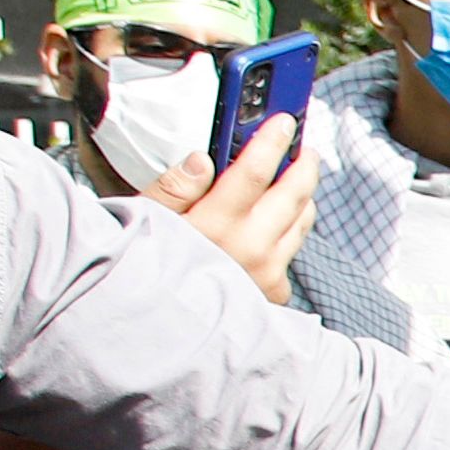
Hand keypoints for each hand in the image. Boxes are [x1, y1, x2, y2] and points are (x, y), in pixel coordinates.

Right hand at [148, 113, 316, 298]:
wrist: (155, 327)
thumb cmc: (145, 267)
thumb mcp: (145, 221)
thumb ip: (174, 188)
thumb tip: (203, 159)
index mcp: (215, 226)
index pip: (255, 172)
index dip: (273, 141)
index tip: (285, 122)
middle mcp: (249, 250)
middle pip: (294, 194)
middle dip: (303, 164)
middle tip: (303, 148)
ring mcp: (266, 273)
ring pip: (302, 221)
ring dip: (302, 196)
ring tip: (295, 179)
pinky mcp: (273, 291)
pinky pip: (293, 251)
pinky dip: (291, 231)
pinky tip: (277, 223)